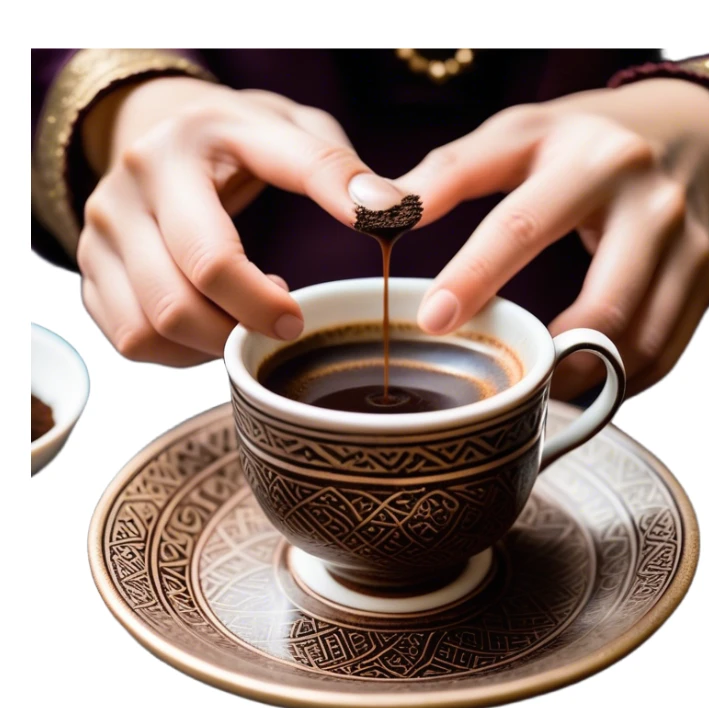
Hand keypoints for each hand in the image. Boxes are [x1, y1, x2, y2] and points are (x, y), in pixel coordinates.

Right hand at [78, 77, 401, 364]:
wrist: (165, 134)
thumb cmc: (237, 139)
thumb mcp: (290, 130)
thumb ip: (335, 168)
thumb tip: (389, 212)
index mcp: (172, 158)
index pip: (213, 257)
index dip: (262, 305)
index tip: (302, 319)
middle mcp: (122, 198)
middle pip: (177, 305)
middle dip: (241, 330)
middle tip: (287, 324)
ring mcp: (98, 240)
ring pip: (150, 332)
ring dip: (211, 343)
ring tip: (247, 314)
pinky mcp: (92, 274)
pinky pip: (133, 341)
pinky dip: (181, 349)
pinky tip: (214, 320)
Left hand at [397, 79, 708, 396]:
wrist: (678, 131)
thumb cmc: (581, 140)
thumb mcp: (516, 135)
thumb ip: (450, 172)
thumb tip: (381, 212)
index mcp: (592, 161)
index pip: (522, 227)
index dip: (474, 278)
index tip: (432, 321)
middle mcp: (650, 204)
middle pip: (604, 306)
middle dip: (548, 357)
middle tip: (502, 381)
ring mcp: (688, 246)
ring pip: (640, 343)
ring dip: (585, 380)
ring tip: (538, 391)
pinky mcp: (705, 279)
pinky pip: (666, 352)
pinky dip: (620, 380)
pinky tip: (581, 381)